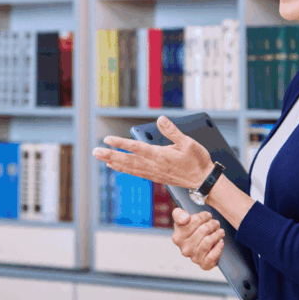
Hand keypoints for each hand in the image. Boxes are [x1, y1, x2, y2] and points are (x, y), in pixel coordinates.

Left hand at [92, 116, 213, 189]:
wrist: (203, 180)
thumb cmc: (197, 160)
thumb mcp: (188, 142)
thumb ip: (172, 131)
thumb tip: (160, 119)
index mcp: (161, 156)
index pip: (137, 148)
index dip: (121, 144)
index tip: (107, 140)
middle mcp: (154, 166)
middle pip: (128, 160)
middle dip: (110, 155)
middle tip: (95, 151)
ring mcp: (153, 173)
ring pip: (129, 168)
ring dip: (113, 162)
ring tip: (100, 157)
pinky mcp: (155, 176)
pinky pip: (135, 173)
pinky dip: (123, 169)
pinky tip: (115, 166)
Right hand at [171, 208, 224, 270]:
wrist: (199, 248)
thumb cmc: (191, 231)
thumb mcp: (182, 220)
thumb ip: (178, 214)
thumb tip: (185, 218)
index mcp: (177, 237)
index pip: (194, 221)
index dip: (203, 216)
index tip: (207, 216)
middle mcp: (184, 249)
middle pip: (203, 230)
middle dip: (212, 224)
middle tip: (216, 223)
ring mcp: (194, 258)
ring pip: (208, 241)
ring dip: (217, 234)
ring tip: (220, 231)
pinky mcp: (204, 265)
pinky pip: (213, 255)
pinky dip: (219, 247)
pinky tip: (220, 242)